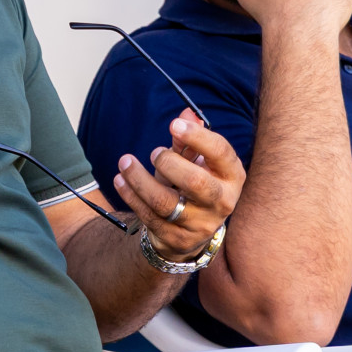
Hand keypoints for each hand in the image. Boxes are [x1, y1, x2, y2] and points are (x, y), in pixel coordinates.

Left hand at [111, 109, 244, 260]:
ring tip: (125, 162)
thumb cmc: (193, 185)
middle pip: (195, 181)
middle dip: (168, 162)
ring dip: (139, 179)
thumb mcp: (196, 163)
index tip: (174, 124)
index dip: (198, 137)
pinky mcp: (177, 239)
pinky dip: (131, 196)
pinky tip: (120, 180)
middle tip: (154, 152)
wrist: (190, 231)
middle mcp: (222, 201)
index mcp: (231, 176)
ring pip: (165, 202)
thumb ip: (188, 141)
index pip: (221, 154)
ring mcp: (200, 224)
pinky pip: (148, 216)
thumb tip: (186, 112)